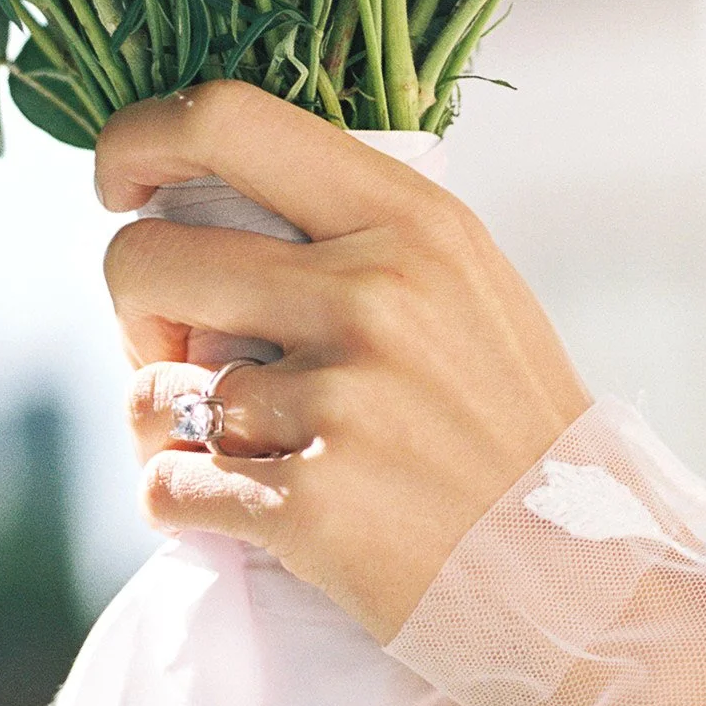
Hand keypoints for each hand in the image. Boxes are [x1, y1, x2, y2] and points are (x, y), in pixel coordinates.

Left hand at [98, 82, 591, 641]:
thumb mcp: (468, 286)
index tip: (120, 186)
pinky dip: (180, 503)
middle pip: (145, 258)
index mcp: (411, 219)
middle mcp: (374, 293)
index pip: (224, 119)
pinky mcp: (311, 509)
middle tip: (177, 350)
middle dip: (132, 310)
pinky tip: (238, 511)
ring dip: (165, 426)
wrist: (585, 586)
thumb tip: (201, 197)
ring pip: (149, 390)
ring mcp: (342, 402)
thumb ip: (356, 231)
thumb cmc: (509, 431)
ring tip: (235, 449)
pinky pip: (165, 486)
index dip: (135, 139)